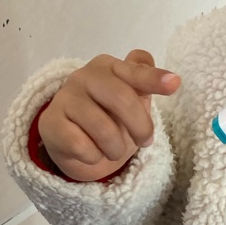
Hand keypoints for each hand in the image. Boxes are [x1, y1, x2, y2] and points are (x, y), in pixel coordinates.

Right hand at [40, 49, 179, 181]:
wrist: (72, 141)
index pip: (133, 71)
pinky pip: (82, 147)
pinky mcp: (50, 123)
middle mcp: (83, 76)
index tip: (174, 84)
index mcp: (107, 67)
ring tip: (115, 150)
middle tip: (146, 142)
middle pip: (122, 99)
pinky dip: (94, 157)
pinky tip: (91, 153)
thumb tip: (172, 78)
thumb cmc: (108, 115)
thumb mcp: (131, 98)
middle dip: (140, 126)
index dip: (153, 79)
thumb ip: (146, 83)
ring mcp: (64, 98)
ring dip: (116, 148)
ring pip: (103, 129)